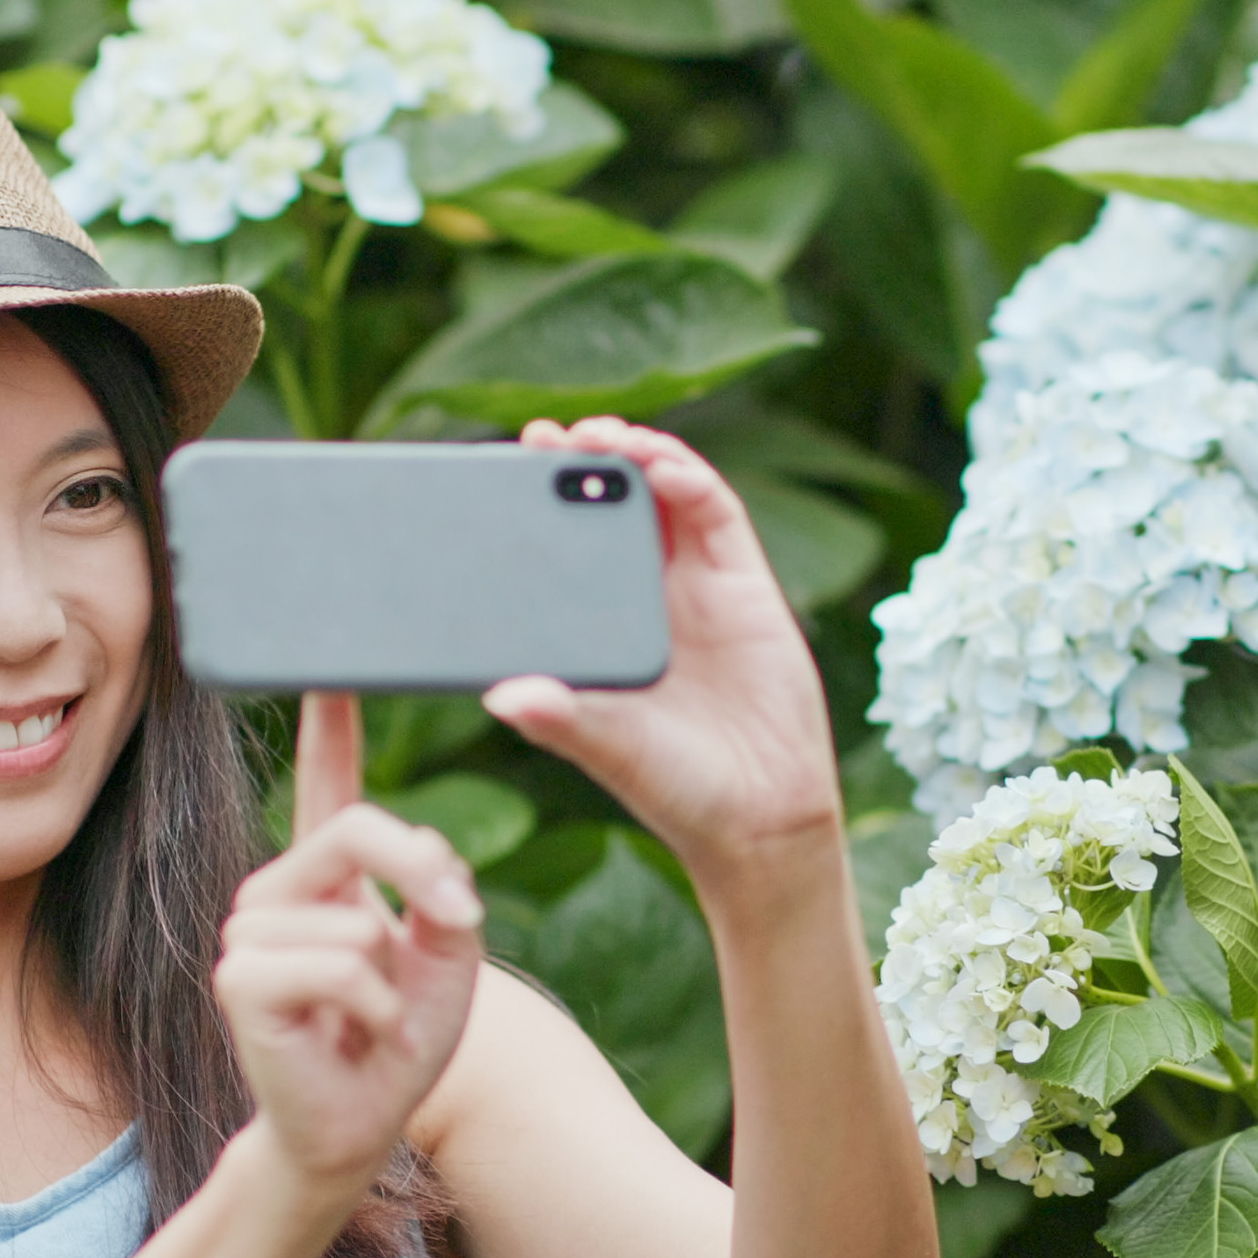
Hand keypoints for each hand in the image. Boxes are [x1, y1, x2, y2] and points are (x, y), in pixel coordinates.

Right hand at [211, 694, 482, 1189]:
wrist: (358, 1126)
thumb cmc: (401, 1040)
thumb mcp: (449, 958)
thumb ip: (445, 896)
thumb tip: (426, 859)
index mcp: (328, 874)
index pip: (328, 779)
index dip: (330, 720)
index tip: (335, 663)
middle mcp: (278, 889)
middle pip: (359, 829)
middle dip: (425, 880)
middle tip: (454, 930)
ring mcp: (249, 931)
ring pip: (356, 919)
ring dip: (392, 979)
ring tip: (375, 1020)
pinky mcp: (240, 980)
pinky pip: (339, 966)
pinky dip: (373, 1009)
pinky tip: (355, 1036)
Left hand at [485, 419, 843, 887]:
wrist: (759, 820)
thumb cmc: (674, 789)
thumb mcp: (605, 747)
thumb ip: (559, 718)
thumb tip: (499, 696)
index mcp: (602, 628)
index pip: (564, 547)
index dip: (538, 504)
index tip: (502, 472)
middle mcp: (646, 598)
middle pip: (611, 505)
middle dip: (580, 462)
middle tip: (543, 438)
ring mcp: (697, 586)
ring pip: (663, 494)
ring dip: (633, 455)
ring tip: (599, 437)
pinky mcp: (745, 585)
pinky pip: (717, 514)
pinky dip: (689, 479)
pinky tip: (659, 467)